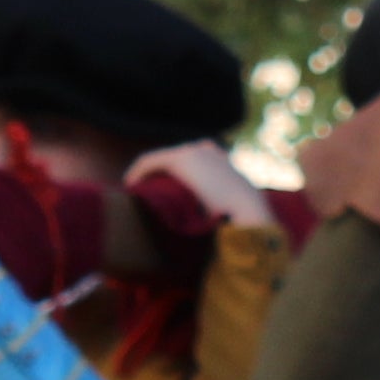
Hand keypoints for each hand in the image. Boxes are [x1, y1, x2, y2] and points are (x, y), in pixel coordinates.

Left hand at [135, 140, 277, 232]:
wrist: (250, 212)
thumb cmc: (247, 220)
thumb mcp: (238, 214)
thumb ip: (227, 213)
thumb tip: (221, 228)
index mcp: (225, 163)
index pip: (197, 161)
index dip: (178, 176)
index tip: (164, 191)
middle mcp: (209, 151)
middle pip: (176, 158)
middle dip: (159, 174)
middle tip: (147, 192)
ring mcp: (195, 152)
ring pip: (161, 159)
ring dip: (146, 172)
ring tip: (135, 188)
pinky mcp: (182, 159)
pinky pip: (151, 161)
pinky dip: (138, 171)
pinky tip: (129, 184)